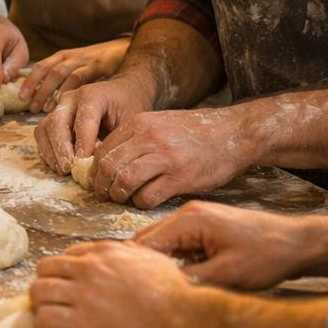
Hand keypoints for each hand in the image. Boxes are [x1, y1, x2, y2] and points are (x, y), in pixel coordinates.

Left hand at [18, 38, 130, 112]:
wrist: (126, 49)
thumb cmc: (100, 64)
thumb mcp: (79, 68)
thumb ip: (65, 81)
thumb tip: (46, 102)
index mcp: (64, 56)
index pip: (42, 66)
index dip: (30, 81)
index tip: (21, 96)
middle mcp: (72, 56)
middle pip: (48, 70)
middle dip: (37, 88)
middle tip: (30, 107)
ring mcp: (84, 59)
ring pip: (61, 73)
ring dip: (50, 91)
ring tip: (45, 109)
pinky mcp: (98, 65)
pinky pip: (80, 77)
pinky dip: (71, 91)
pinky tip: (66, 104)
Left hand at [30, 241, 198, 327]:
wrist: (184, 318)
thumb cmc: (178, 292)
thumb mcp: (153, 259)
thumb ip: (132, 254)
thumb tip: (126, 254)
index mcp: (106, 252)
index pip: (69, 254)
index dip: (66, 271)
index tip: (69, 285)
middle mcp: (90, 268)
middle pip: (46, 268)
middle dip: (46, 283)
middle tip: (53, 300)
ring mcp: (83, 294)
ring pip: (38, 291)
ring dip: (40, 304)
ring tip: (49, 315)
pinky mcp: (82, 321)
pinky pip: (45, 318)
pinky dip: (43, 325)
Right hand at [34, 76, 153, 174]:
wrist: (121, 94)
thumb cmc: (127, 108)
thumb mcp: (130, 121)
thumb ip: (117, 139)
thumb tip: (103, 164)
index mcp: (92, 95)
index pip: (83, 119)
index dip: (82, 142)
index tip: (83, 162)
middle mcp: (70, 98)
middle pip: (57, 123)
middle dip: (61, 148)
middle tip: (68, 169)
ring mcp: (59, 107)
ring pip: (44, 129)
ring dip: (51, 152)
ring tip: (63, 170)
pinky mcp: (52, 117)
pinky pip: (41, 135)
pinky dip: (46, 151)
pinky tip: (58, 165)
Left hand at [92, 106, 250, 208]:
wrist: (234, 133)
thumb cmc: (194, 132)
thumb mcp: (159, 124)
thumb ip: (135, 138)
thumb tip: (105, 160)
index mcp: (140, 123)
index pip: (102, 149)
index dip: (94, 169)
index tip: (95, 180)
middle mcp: (149, 138)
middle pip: (108, 166)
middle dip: (101, 186)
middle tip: (103, 195)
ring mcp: (166, 158)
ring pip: (124, 181)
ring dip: (118, 196)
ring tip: (121, 199)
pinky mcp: (181, 178)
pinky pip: (148, 196)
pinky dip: (140, 203)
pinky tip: (144, 201)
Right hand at [133, 201, 315, 289]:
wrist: (298, 244)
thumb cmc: (268, 255)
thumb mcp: (226, 274)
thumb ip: (188, 280)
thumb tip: (161, 290)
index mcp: (190, 219)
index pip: (145, 243)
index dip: (134, 267)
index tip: (126, 289)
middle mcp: (188, 214)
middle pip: (149, 240)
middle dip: (142, 266)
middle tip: (136, 292)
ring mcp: (196, 220)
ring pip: (164, 244)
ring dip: (160, 265)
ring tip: (156, 289)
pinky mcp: (205, 229)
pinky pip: (179, 246)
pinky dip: (176, 262)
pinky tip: (179, 281)